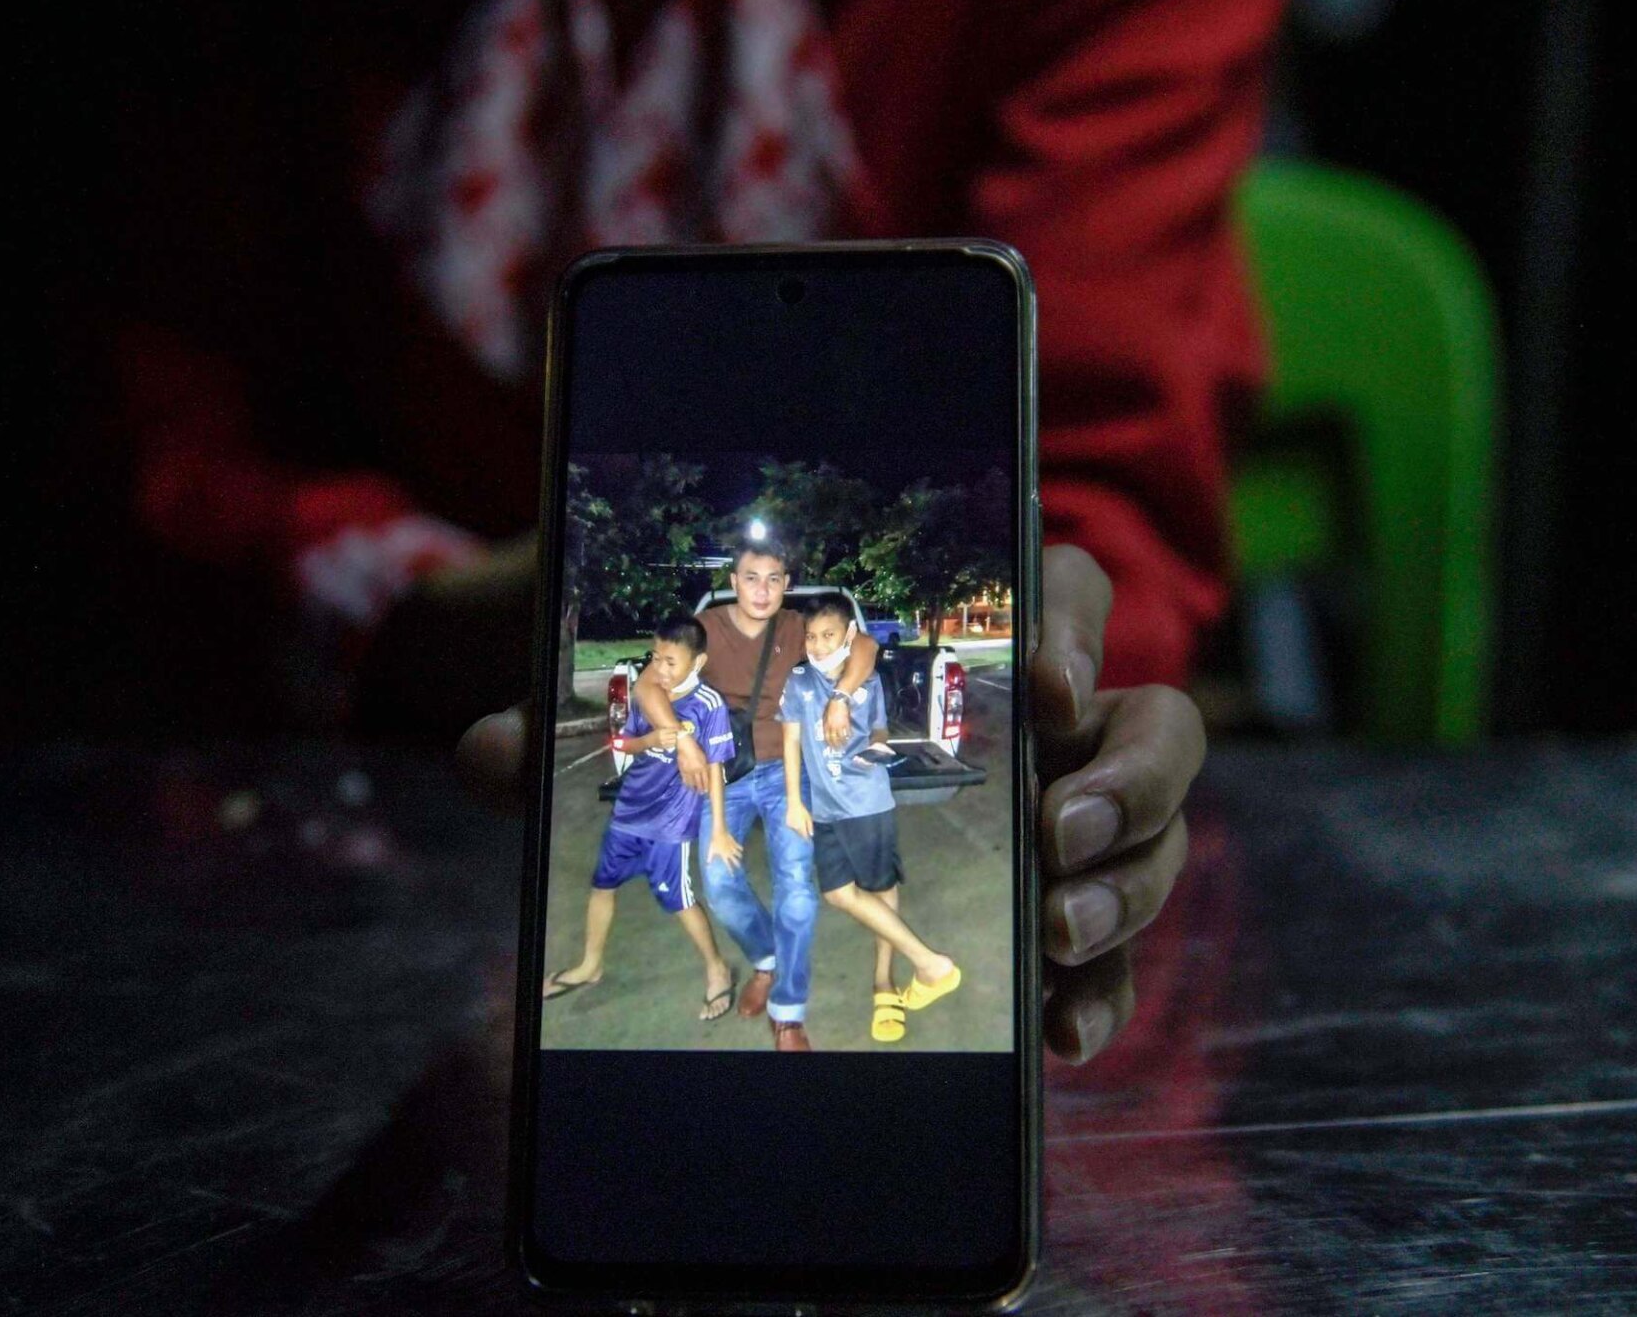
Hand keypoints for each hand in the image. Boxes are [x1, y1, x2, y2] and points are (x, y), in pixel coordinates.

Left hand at [454, 542, 1205, 1066]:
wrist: (771, 804)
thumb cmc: (736, 722)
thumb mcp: (670, 711)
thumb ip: (599, 726)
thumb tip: (481, 758)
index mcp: (966, 647)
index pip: (1065, 595)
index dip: (1074, 628)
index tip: (1039, 685)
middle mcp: (1045, 732)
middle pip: (1153, 729)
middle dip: (1128, 784)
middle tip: (1056, 833)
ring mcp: (1066, 824)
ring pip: (1155, 842)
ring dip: (1126, 891)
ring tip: (1055, 938)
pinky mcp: (1055, 916)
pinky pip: (1112, 955)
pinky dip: (1099, 997)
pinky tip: (1055, 1042)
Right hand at [674, 735, 707, 791]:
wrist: (685, 746)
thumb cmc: (696, 748)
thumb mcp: (704, 756)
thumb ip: (705, 764)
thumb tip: (706, 770)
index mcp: (703, 767)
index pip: (705, 779)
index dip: (706, 785)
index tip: (707, 790)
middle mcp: (696, 770)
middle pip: (698, 782)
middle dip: (700, 788)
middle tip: (701, 793)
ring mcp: (688, 770)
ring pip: (691, 781)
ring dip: (693, 787)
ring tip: (694, 790)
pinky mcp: (682, 769)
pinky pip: (684, 778)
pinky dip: (686, 782)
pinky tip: (687, 785)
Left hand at [708, 829, 743, 867]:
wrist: (720, 833)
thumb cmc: (714, 842)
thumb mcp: (711, 850)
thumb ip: (710, 857)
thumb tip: (707, 863)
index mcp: (724, 856)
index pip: (728, 865)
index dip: (730, 870)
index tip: (733, 875)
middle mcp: (730, 853)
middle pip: (735, 861)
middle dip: (738, 864)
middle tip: (739, 867)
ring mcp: (733, 848)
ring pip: (739, 854)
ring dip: (739, 856)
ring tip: (740, 857)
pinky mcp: (735, 844)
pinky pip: (740, 847)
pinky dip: (741, 849)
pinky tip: (741, 850)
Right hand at [784, 802, 813, 838]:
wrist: (793, 805)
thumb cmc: (803, 811)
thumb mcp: (808, 818)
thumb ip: (810, 827)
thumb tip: (811, 835)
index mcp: (801, 827)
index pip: (804, 835)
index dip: (806, 837)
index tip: (808, 838)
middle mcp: (795, 828)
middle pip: (800, 834)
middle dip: (802, 832)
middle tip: (804, 828)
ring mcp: (791, 826)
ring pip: (795, 831)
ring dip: (798, 829)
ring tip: (799, 822)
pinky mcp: (787, 824)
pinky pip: (792, 827)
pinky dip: (794, 826)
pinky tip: (795, 820)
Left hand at [820, 692, 852, 746]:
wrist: (838, 700)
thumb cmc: (831, 706)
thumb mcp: (825, 715)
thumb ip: (825, 722)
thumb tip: (826, 729)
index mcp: (826, 724)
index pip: (826, 736)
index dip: (828, 742)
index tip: (830, 747)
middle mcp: (832, 726)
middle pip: (833, 738)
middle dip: (835, 745)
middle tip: (837, 750)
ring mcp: (839, 725)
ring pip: (841, 736)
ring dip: (843, 742)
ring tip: (844, 746)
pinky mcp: (846, 722)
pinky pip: (847, 731)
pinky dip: (849, 735)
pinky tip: (850, 737)